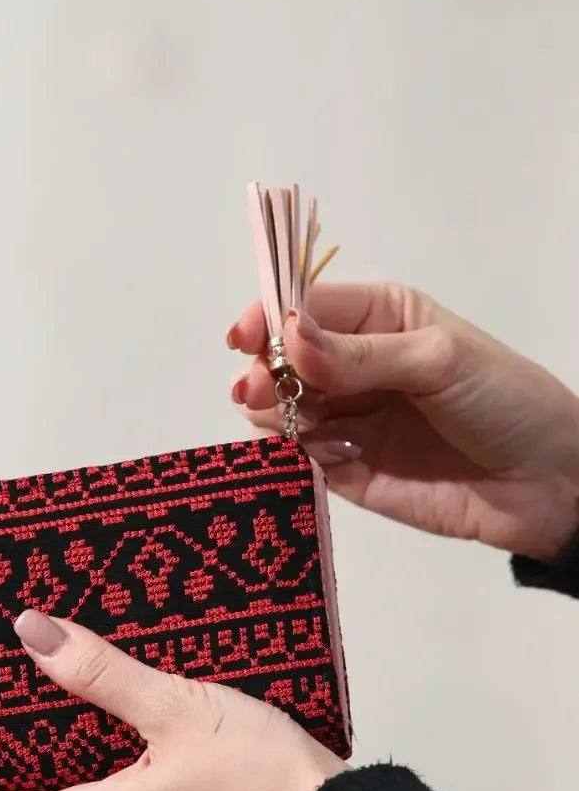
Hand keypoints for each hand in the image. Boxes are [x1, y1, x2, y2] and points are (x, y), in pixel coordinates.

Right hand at [228, 283, 578, 560]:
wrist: (548, 484)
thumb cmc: (503, 401)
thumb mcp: (438, 360)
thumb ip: (359, 355)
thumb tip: (289, 336)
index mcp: (380, 318)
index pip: (307, 306)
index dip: (270, 318)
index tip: (243, 339)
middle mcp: (354, 365)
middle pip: (284, 360)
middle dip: (265, 371)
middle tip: (260, 391)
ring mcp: (348, 419)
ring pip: (283, 408)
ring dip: (274, 412)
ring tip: (288, 420)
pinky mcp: (346, 471)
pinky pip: (302, 458)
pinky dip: (297, 454)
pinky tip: (320, 452)